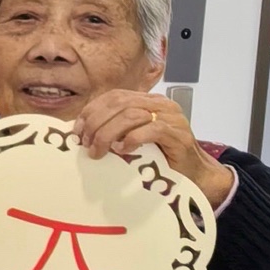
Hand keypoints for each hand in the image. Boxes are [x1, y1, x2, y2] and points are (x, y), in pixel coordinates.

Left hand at [77, 86, 233, 208]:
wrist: (193, 173)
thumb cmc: (159, 157)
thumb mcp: (132, 138)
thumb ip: (114, 129)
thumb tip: (81, 131)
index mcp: (147, 101)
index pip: (114, 96)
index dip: (92, 110)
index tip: (77, 130)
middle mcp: (160, 104)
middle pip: (120, 103)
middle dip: (96, 123)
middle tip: (86, 143)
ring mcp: (171, 117)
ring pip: (131, 115)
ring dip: (108, 133)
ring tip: (99, 151)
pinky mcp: (178, 134)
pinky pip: (151, 130)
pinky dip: (132, 139)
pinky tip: (122, 151)